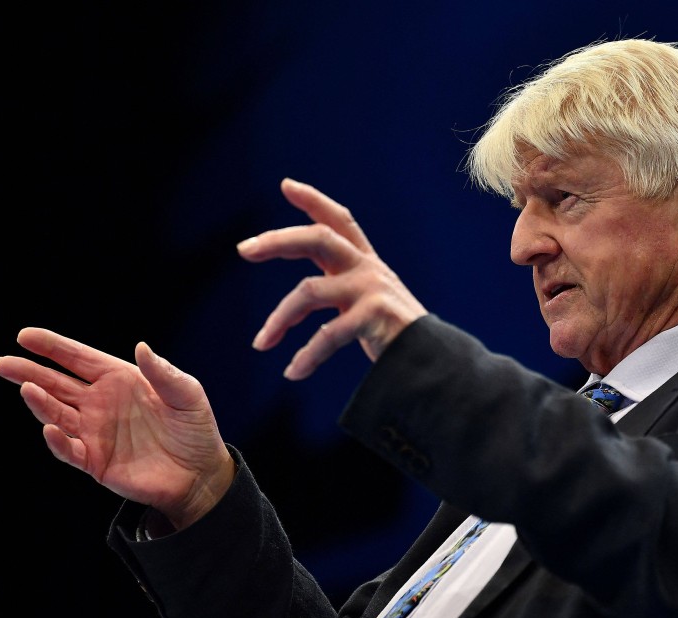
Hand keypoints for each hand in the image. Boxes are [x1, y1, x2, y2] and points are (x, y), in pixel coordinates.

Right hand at [0, 328, 234, 530]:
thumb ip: (164, 373)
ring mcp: (95, 432)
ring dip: (40, 403)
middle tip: (4, 363)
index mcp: (120, 379)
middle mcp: (101, 403)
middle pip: (57, 384)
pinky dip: (58, 441)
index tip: (25, 336)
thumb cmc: (195, 429)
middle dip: (30, 373)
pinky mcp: (95, 461)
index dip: (53, 347)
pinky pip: (69, 450)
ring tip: (27, 389)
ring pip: (57, 415)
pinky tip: (51, 429)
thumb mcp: (187, 394)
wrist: (201, 473)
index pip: (79, 359)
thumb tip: (141, 347)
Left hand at [237, 178, 427, 379]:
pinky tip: (293, 372)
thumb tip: (306, 292)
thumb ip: (343, 289)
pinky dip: (306, 357)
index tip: (286, 185)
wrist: (433, 359)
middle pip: (317, 238)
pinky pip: (327, 335)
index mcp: (365, 262)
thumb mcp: (370, 301)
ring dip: (278, 319)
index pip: (339, 221)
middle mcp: (368, 268)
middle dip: (278, 240)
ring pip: (308, 291)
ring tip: (260, 344)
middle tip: (244, 249)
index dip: (313, 201)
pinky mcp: (374, 315)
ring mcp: (371, 290)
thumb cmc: (395, 334)